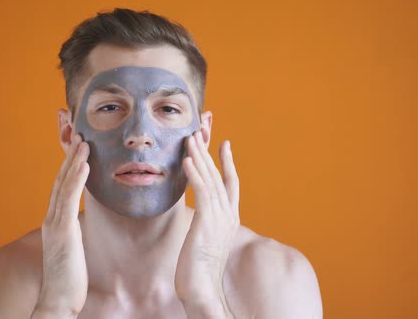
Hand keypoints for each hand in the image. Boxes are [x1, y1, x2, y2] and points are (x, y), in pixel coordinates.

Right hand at [32, 134, 89, 317]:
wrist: (58, 301)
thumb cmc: (69, 277)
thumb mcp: (73, 248)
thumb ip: (74, 231)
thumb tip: (82, 222)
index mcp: (56, 221)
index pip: (63, 185)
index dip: (69, 163)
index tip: (77, 144)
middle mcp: (52, 218)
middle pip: (60, 178)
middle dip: (69, 154)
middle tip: (76, 130)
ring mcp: (55, 223)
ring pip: (64, 184)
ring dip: (73, 160)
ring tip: (84, 139)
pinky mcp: (62, 231)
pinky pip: (69, 199)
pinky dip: (76, 179)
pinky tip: (84, 163)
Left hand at [175, 130, 239, 314]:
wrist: (202, 289)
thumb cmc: (199, 270)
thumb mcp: (205, 242)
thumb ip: (205, 225)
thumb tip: (198, 219)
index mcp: (229, 218)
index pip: (231, 183)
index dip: (227, 162)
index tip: (223, 143)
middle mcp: (228, 214)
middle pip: (220, 175)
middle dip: (209, 151)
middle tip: (201, 130)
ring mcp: (219, 217)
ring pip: (210, 179)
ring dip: (200, 156)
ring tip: (191, 137)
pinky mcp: (207, 221)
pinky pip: (201, 191)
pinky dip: (195, 173)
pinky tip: (186, 159)